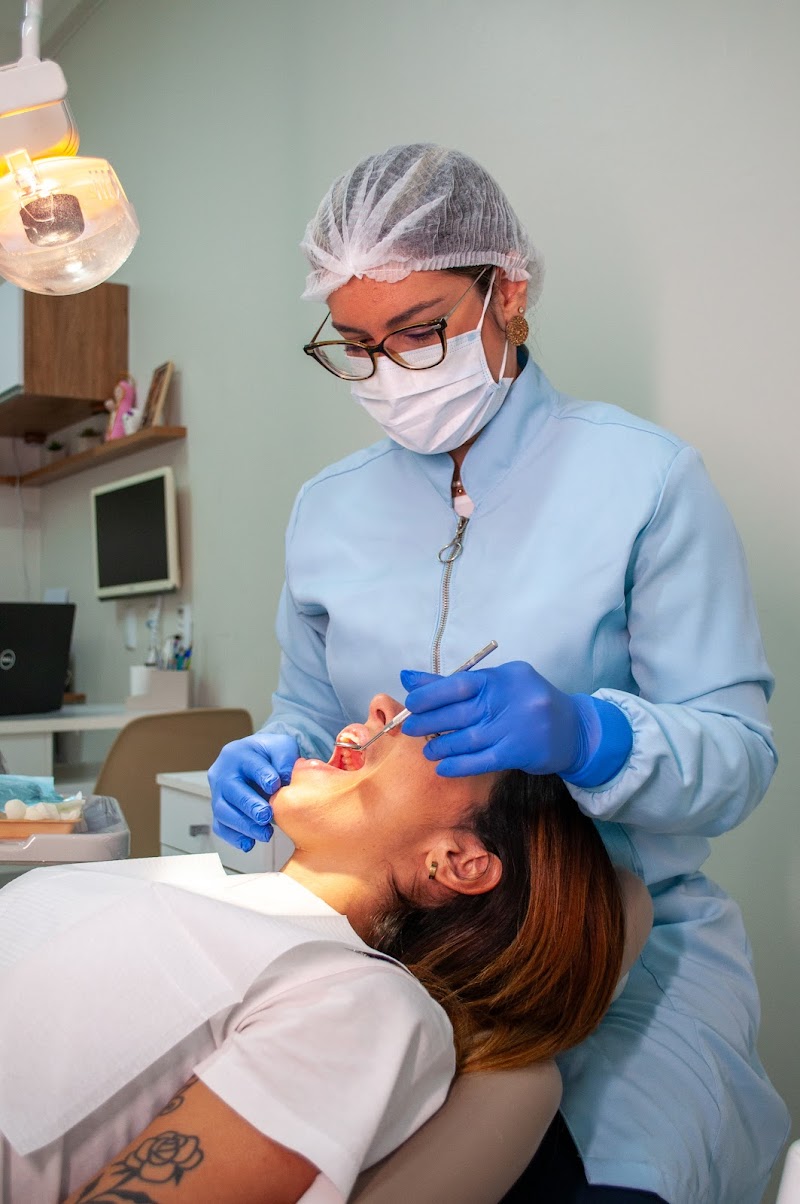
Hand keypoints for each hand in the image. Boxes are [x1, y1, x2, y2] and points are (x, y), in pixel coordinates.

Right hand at [209, 732, 298, 851]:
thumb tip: (284, 779)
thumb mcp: (282, 747)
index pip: (249, 764)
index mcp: (239, 753)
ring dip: (244, 825)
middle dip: (249, 805)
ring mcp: (218, 793)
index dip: (262, 775)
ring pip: (223, 811)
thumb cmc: (271, 755)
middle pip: (231, 790)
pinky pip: (220, 827)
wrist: (259, 761)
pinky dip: (234, 837)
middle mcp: (223, 772)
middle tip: (266, 816)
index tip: (275, 785)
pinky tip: (249, 843)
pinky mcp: (220, 811)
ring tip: (265, 833)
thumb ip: (285, 759)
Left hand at [399, 661, 630, 784]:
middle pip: (459, 711)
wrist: (575, 730)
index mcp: (503, 676)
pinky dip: (459, 765)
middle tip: (409, 728)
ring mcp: (516, 726)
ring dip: (442, 745)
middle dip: (428, 720)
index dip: (430, 694)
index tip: (411, 702)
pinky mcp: (520, 752)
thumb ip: (455, 683)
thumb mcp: (497, 685)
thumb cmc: (528, 703)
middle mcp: (510, 698)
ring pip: (468, 738)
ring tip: (428, 750)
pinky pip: (482, 760)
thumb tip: (408, 677)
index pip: (459, 683)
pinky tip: (443, 768)